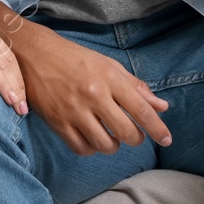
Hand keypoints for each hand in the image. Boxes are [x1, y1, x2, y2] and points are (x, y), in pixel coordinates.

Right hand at [18, 28, 171, 154]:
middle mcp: (93, 95)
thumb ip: (136, 87)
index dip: (157, 128)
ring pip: (104, 145)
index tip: (167, 140)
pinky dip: (91, 149)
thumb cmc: (76, 59)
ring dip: (113, 145)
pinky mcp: (57, 122)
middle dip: (136, 139)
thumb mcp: (108, 65)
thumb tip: (162, 107)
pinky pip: (82, 149)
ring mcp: (74, 110)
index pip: (141, 109)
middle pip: (126, 132)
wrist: (36, 54)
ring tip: (111, 135)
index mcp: (109, 78)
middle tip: (134, 135)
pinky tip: (92, 138)